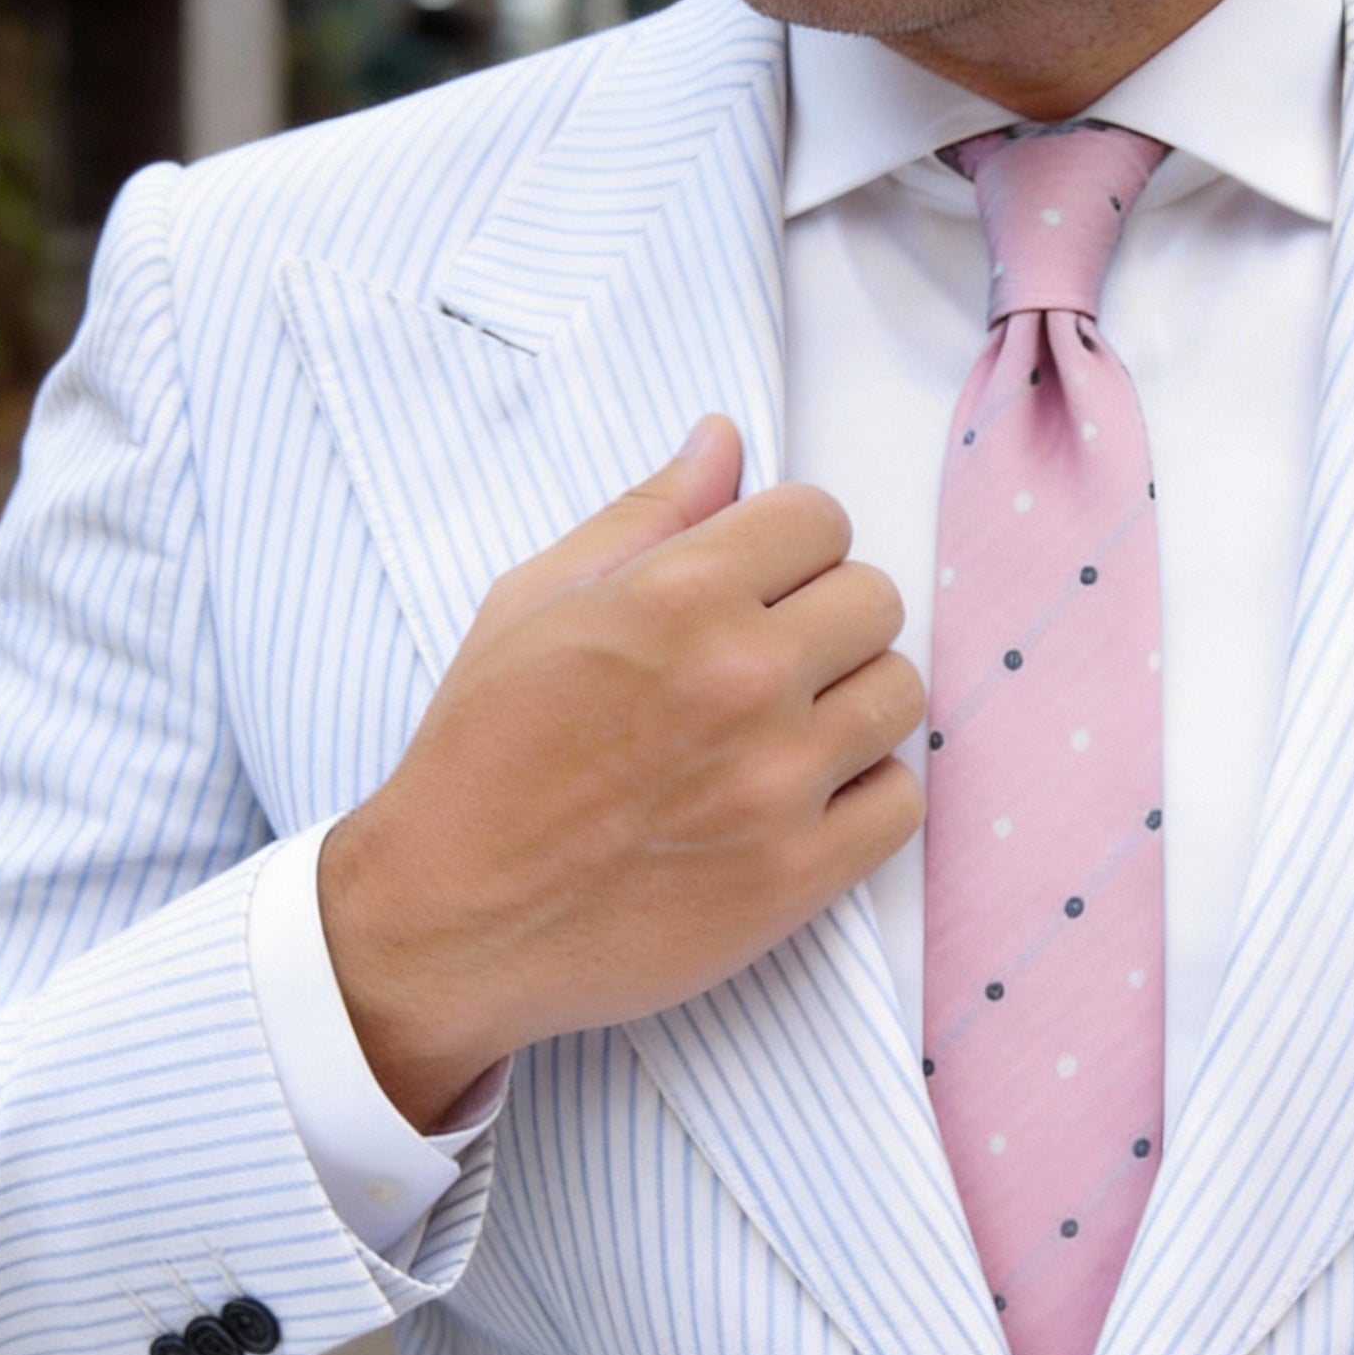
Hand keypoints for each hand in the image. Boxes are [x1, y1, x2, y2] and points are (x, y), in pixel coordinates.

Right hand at [320, 416, 924, 1127]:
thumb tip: (725, 438)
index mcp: (678, 596)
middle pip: (876, 601)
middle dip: (830, 619)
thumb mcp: (535, 602)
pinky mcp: (799, 875)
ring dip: (854, 703)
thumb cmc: (483, 753)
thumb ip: (646, 515)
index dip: (792, 547)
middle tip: (772, 662)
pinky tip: (805, 799)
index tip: (762, 585)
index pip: (822, 519)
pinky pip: (902, 802)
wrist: (451, 916)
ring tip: (788, 731)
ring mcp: (779, 782)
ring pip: (900, 695)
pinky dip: (866, 796)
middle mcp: (743, 678)